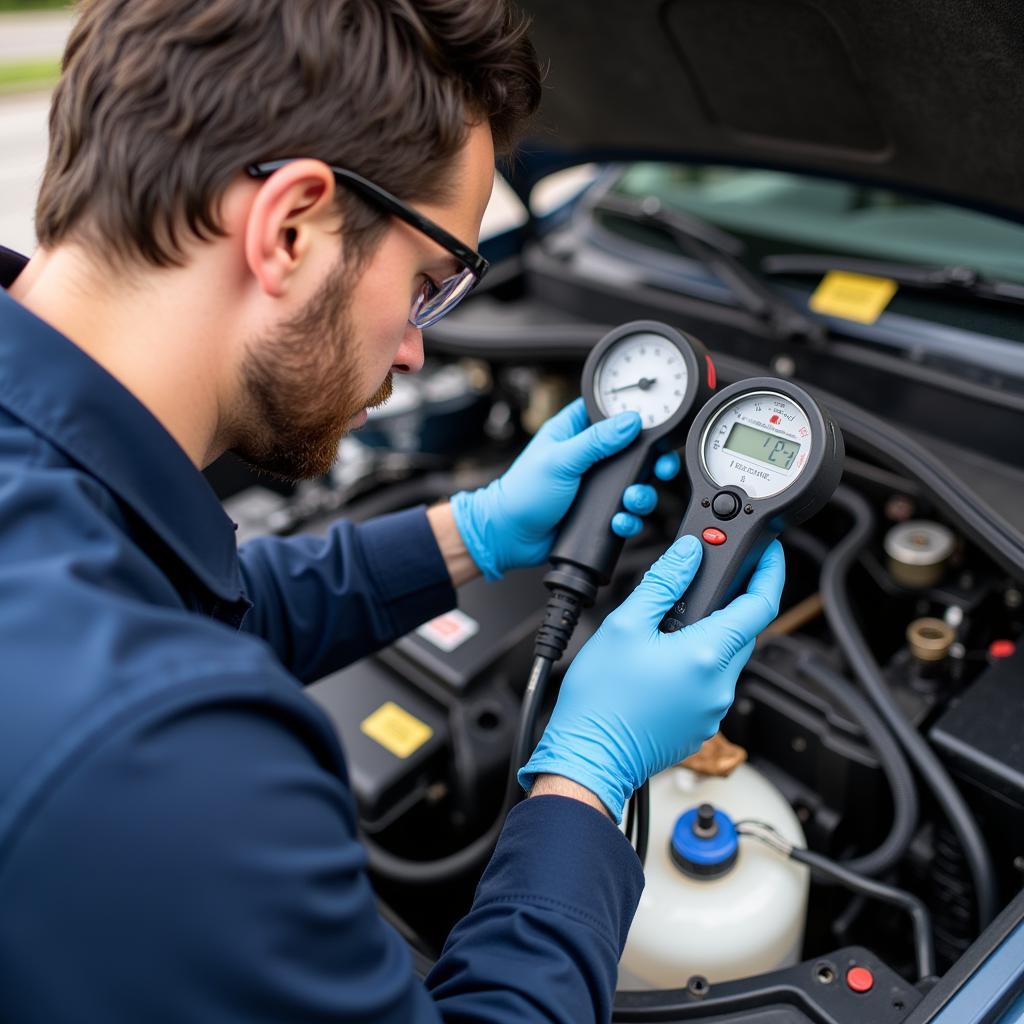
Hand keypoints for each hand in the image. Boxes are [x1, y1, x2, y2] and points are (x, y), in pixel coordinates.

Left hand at [450, 398, 679, 579]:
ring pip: (636, 483)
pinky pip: (627, 512)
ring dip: (642, 494)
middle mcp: (591, 455)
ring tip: (632, 501)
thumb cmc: (522, 493)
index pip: (613, 411)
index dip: (638, 415)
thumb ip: (597, 440)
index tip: (657, 424)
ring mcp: (597, 484)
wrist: (510, 537)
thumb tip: (631, 421)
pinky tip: (619, 521)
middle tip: (660, 468)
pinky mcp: (600, 510)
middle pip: (636, 450)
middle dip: (652, 461)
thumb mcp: (560, 460)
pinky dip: (629, 519)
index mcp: (576, 430)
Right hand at [518, 536, 785, 821]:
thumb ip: (663, 582)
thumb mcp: (624, 624)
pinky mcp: (702, 726)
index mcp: (707, 654)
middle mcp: (720, 685)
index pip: (761, 604)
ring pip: (725, 658)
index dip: (769, 572)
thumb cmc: (601, 700)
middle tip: (695, 589)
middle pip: (743, 630)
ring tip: (663, 633)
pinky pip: (711, 685)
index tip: (768, 554)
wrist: (589, 757)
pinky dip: (696, 666)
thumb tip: (688, 553)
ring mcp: (713, 709)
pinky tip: (662, 665)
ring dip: (707, 637)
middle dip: (726, 605)